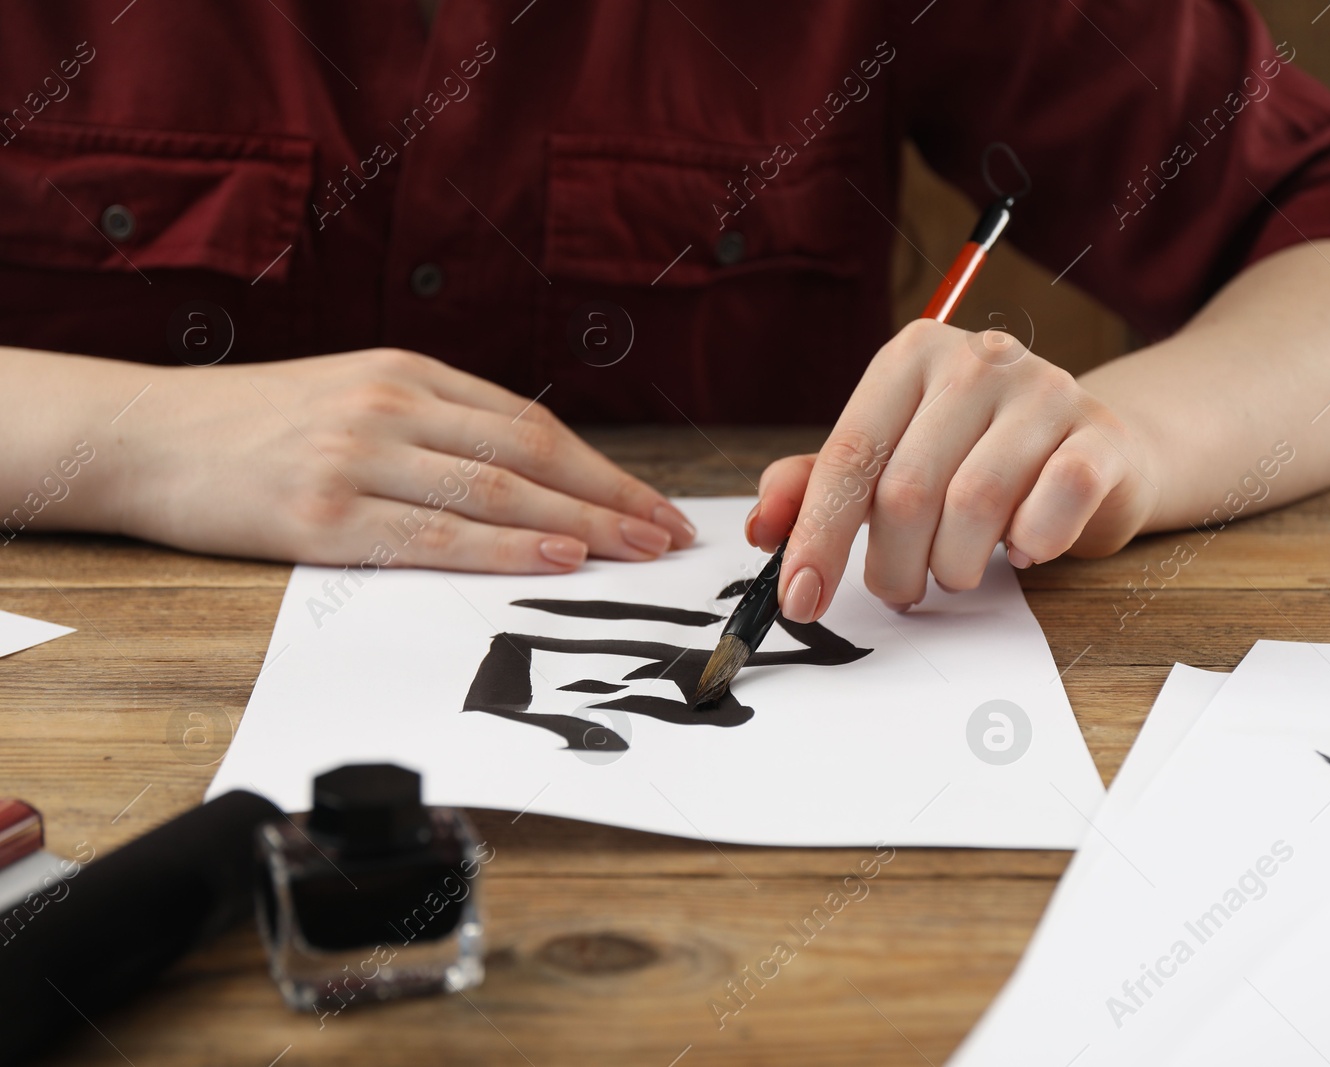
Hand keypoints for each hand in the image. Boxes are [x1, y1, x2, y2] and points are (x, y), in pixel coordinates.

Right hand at [105, 348, 694, 571]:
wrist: (143, 435)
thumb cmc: (257, 426)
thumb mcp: (355, 397)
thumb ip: (436, 425)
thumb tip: (531, 480)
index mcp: (408, 373)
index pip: (531, 424)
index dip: (603, 468)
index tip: (652, 503)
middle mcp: (392, 405)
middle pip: (531, 454)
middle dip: (613, 498)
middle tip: (669, 533)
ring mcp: (358, 457)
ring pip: (497, 491)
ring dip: (582, 524)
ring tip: (637, 552)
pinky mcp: (322, 514)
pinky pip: (435, 535)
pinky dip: (505, 547)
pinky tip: (558, 557)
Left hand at [747, 319, 1159, 621]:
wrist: (1093, 451)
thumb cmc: (976, 458)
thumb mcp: (892, 460)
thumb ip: (819, 485)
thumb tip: (761, 527)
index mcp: (911, 356)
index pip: (850, 454)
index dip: (818, 536)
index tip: (801, 600)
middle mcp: (978, 358)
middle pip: (907, 489)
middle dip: (893, 565)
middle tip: (901, 589)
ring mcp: (1047, 390)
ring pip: (975, 504)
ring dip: (956, 565)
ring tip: (958, 570)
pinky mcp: (1102, 433)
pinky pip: (1054, 503)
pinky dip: (1032, 544)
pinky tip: (1024, 548)